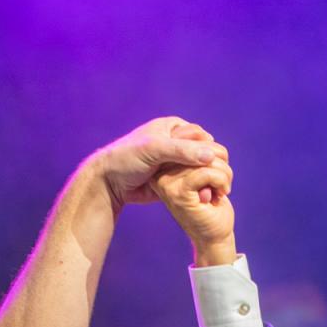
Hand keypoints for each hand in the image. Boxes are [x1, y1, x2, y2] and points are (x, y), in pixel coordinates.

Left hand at [91, 117, 224, 210]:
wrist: (110, 183)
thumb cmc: (127, 159)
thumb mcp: (154, 149)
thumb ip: (182, 151)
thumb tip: (210, 155)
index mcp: (173, 127)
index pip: (202, 137)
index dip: (210, 151)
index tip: (212, 166)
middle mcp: (177, 143)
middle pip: (203, 153)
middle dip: (209, 167)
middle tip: (216, 182)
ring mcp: (175, 162)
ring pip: (199, 170)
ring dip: (205, 180)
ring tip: (213, 192)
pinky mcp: (173, 179)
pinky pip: (190, 183)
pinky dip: (197, 190)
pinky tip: (203, 198)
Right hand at [150, 145, 237, 266]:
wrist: (213, 236)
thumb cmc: (211, 204)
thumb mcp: (204, 173)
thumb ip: (200, 156)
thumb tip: (206, 137)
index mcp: (165, 165)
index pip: (193, 138)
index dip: (213, 150)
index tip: (217, 171)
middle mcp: (161, 173)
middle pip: (200, 146)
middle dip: (221, 161)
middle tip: (224, 181)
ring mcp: (167, 183)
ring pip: (206, 158)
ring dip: (225, 173)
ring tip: (223, 189)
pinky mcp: (178, 192)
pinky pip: (207, 171)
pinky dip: (222, 181)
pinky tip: (221, 194)